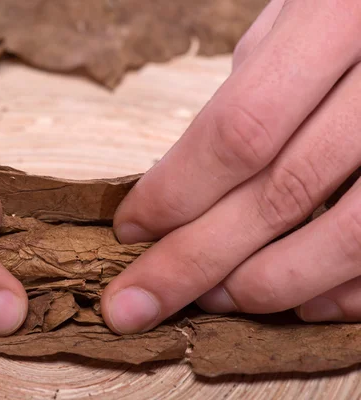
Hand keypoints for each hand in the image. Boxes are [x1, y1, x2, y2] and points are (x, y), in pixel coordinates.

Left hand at [101, 0, 360, 333]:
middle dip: (195, 259)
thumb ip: (249, 92)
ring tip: (212, 298)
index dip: (175, 191)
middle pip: (279, 194)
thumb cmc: (349, 11)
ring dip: (267, 282)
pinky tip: (297, 302)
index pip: (238, 131)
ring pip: (346, 235)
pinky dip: (344, 289)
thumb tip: (181, 174)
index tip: (129, 228)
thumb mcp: (294, 20)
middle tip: (138, 301)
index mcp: (336, 21)